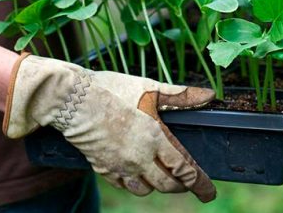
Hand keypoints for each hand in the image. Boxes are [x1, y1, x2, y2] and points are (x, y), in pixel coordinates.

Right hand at [3, 54, 216, 201]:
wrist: (72, 99)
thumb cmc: (113, 90)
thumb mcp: (151, 88)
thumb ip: (181, 96)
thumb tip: (209, 95)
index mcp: (155, 138)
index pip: (184, 169)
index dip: (200, 183)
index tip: (209, 193)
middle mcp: (139, 157)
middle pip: (167, 184)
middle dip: (181, 187)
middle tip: (189, 185)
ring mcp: (119, 165)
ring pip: (144, 189)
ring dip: (157, 185)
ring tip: (163, 177)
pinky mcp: (102, 167)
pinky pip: (123, 186)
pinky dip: (134, 184)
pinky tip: (136, 174)